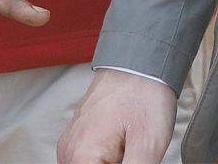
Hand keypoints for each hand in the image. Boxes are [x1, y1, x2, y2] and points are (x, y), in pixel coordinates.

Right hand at [58, 68, 176, 163]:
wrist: (140, 62)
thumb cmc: (143, 94)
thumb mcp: (148, 147)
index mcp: (81, 155)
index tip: (129, 160)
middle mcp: (69, 150)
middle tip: (131, 153)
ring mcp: (71, 144)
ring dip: (111, 163)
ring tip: (128, 150)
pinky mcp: (78, 139)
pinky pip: (89, 161)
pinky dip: (105, 160)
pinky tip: (123, 150)